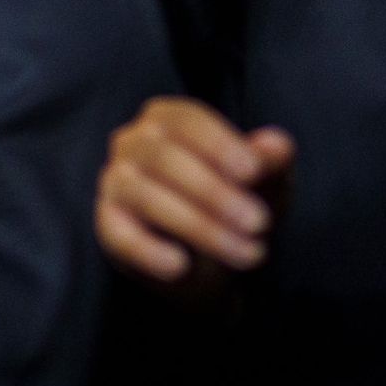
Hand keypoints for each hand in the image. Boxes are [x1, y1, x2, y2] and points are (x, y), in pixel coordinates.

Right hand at [97, 96, 293, 300]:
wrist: (205, 257)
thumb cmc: (233, 203)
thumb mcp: (264, 184)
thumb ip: (270, 163)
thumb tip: (278, 145)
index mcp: (167, 120)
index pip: (184, 120)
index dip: (218, 143)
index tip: (253, 171)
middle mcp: (131, 142)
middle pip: (163, 156)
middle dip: (214, 191)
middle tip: (258, 222)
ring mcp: (114, 181)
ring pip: (144, 194)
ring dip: (198, 225)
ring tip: (246, 253)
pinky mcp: (107, 223)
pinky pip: (119, 233)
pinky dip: (147, 249)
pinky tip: (180, 265)